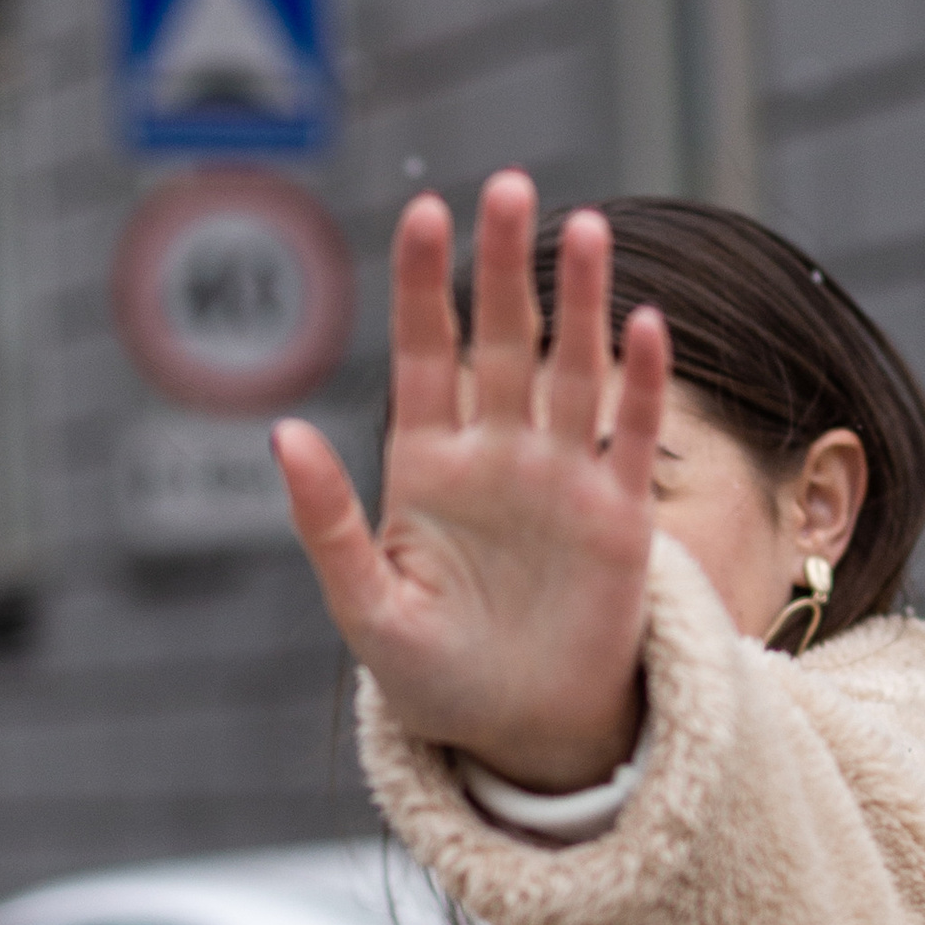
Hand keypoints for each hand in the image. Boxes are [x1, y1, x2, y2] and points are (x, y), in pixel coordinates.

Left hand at [273, 171, 668, 790]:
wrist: (522, 737)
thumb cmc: (436, 681)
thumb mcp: (366, 608)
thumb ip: (327, 521)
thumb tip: (280, 433)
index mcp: (427, 467)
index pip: (423, 355)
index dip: (422, 285)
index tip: (422, 212)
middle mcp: (497, 456)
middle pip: (501, 341)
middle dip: (502, 266)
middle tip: (508, 187)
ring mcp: (561, 480)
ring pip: (572, 371)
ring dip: (579, 303)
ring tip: (585, 227)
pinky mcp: (619, 518)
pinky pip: (632, 438)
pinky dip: (641, 387)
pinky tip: (643, 327)